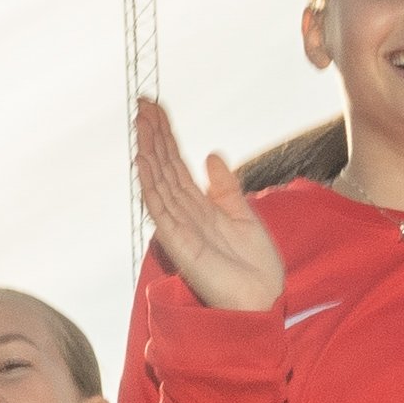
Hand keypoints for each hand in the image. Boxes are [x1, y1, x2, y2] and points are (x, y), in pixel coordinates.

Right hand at [130, 98, 281, 314]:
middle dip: (154, 135)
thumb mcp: (244, 215)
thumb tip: (211, 154)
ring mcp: (180, 227)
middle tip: (143, 103)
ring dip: (149, 152)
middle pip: (165, 167)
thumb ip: (226, 187)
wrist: (262, 299)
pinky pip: (161, 210)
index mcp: (200, 206)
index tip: (156, 108)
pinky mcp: (179, 244)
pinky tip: (143, 163)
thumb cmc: (255, 267)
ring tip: (141, 124)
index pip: (177, 163)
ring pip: (159, 182)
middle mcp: (185, 213)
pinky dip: (151, 185)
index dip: (167, 135)